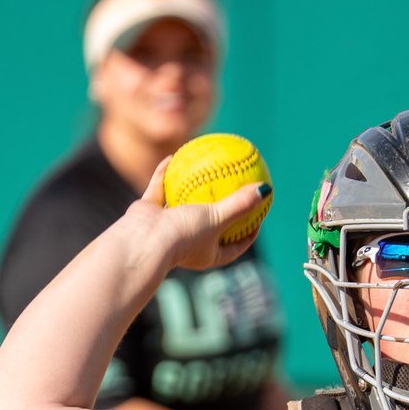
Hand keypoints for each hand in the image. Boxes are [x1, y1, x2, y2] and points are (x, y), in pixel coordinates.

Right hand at [131, 158, 269, 271]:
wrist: (143, 242)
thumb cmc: (184, 234)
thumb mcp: (218, 218)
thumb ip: (240, 204)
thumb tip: (265, 190)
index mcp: (207, 254)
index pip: (234, 246)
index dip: (249, 233)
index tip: (259, 217)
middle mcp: (187, 242)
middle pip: (210, 225)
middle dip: (221, 209)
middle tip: (235, 191)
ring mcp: (167, 228)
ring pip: (182, 205)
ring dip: (191, 189)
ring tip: (204, 169)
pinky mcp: (149, 213)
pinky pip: (159, 189)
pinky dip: (165, 174)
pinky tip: (174, 156)